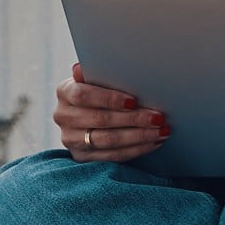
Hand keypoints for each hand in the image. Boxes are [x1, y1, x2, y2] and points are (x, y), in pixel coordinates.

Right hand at [53, 62, 168, 163]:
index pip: (83, 95)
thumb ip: (97, 72)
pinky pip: (112, 156)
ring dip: (139, 136)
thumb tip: (82, 67)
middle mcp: (63, 116)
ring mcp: (70, 139)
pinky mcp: (81, 157)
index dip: (109, 98)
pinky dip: (136, 149)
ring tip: (161, 131)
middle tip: (158, 117)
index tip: (134, 101)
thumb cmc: (100, 90)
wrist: (88, 115)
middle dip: (133, 119)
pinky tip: (153, 142)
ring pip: (108, 140)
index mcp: (65, 91)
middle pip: (100, 120)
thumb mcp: (97, 78)